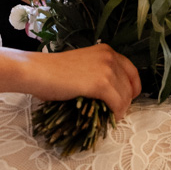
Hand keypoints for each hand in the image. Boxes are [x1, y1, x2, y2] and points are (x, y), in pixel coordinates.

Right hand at [24, 43, 141, 120]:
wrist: (37, 72)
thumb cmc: (52, 71)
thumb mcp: (82, 65)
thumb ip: (98, 73)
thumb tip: (110, 93)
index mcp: (106, 50)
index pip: (132, 71)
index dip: (132, 88)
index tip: (126, 99)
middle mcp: (110, 57)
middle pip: (130, 86)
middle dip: (125, 102)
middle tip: (115, 112)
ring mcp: (107, 70)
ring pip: (126, 97)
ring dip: (120, 110)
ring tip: (110, 117)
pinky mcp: (101, 84)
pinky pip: (118, 104)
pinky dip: (115, 114)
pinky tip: (108, 118)